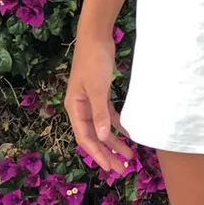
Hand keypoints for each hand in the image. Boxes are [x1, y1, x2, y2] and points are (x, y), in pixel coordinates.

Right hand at [64, 31, 134, 173]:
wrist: (96, 36)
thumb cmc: (94, 60)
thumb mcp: (97, 88)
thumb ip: (99, 112)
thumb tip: (102, 136)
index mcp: (74, 108)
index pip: (85, 137)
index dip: (97, 154)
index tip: (110, 167)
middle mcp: (80, 107)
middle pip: (94, 136)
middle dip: (108, 152)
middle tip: (123, 168)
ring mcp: (91, 100)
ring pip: (103, 126)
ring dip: (115, 141)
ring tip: (129, 155)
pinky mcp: (101, 92)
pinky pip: (108, 114)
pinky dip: (117, 124)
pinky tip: (128, 132)